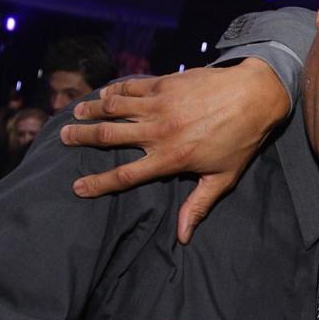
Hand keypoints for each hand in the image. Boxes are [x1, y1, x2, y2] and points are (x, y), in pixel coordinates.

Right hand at [62, 59, 291, 243]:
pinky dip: (114, 90)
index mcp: (170, 158)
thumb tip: (182, 236)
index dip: (97, 183)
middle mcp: (158, 132)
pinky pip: (131, 87)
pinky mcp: (164, 83)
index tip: (77, 187)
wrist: (254, 95)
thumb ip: (198, 205)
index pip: (124, 176)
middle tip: (64, 137)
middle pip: (108, 136)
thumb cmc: (241, 140)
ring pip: (114, 107)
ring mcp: (159, 105)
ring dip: (91, 110)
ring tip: (75, 114)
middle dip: (82, 137)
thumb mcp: (222, 178)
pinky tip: (104, 93)